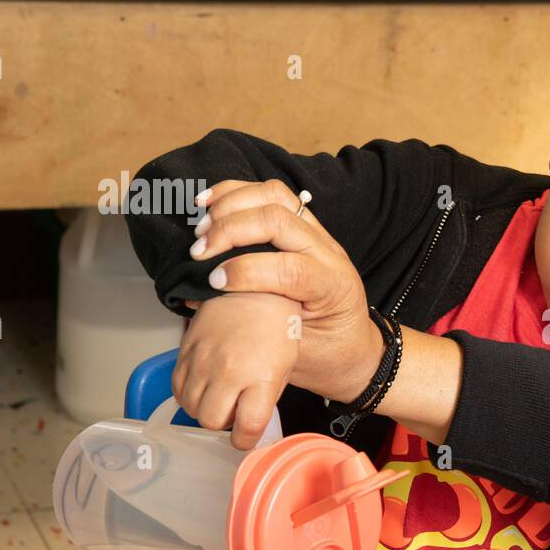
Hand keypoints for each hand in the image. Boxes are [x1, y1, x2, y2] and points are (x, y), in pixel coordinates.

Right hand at [174, 291, 300, 449]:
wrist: (252, 289)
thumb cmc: (275, 326)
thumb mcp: (285, 365)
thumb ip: (267, 398)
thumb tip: (251, 422)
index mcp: (260, 376)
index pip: (247, 427)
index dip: (246, 440)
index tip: (246, 438)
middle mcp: (229, 371)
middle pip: (211, 421)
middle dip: (222, 424)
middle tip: (234, 412)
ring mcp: (203, 361)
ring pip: (190, 407)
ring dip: (205, 408)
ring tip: (221, 395)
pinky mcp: (186, 351)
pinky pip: (178, 388)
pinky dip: (189, 393)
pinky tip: (206, 383)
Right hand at [189, 179, 382, 405]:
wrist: (351, 350)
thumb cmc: (325, 356)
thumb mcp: (296, 352)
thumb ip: (258, 326)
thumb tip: (204, 299)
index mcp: (334, 288)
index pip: (291, 267)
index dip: (247, 271)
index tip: (214, 283)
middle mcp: (330, 254)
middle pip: (280, 219)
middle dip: (231, 229)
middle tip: (198, 252)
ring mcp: (317, 235)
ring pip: (276, 196)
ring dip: (231, 203)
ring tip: (200, 227)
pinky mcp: (303, 226)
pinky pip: (272, 195)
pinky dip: (236, 193)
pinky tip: (209, 205)